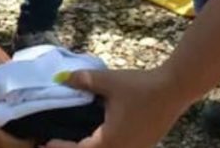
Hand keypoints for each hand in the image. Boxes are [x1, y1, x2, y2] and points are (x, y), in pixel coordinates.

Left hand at [45, 68, 185, 147]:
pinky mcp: (142, 146)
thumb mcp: (109, 82)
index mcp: (110, 142)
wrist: (174, 89)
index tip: (44, 142)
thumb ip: (84, 81)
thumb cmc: (141, 87)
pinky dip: (103, 145)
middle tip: (55, 142)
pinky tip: (97, 135)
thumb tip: (60, 78)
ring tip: (73, 140)